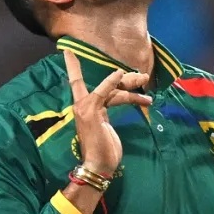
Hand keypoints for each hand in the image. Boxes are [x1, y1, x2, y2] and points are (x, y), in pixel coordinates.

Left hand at [63, 50, 151, 175]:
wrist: (100, 163)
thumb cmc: (94, 140)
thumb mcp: (94, 114)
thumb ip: (103, 93)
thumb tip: (116, 74)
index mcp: (82, 102)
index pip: (77, 79)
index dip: (73, 65)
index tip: (67, 50)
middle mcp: (89, 103)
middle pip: (106, 85)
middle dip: (122, 78)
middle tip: (141, 75)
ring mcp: (99, 110)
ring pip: (116, 93)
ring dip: (132, 91)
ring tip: (147, 86)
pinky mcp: (108, 117)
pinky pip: (119, 102)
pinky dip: (132, 100)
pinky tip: (144, 100)